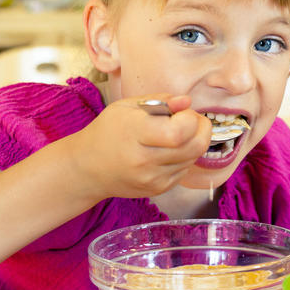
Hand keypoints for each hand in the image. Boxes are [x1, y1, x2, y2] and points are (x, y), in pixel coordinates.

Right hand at [64, 94, 211, 200]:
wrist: (87, 168)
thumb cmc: (108, 131)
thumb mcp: (128, 106)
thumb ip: (162, 100)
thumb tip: (187, 102)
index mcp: (134, 133)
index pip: (179, 132)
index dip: (191, 119)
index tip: (183, 111)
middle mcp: (144, 160)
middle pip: (194, 147)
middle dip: (202, 129)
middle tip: (191, 120)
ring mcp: (152, 179)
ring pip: (193, 158)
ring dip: (194, 142)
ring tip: (176, 133)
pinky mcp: (158, 189)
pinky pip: (185, 170)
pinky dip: (185, 157)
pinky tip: (169, 149)